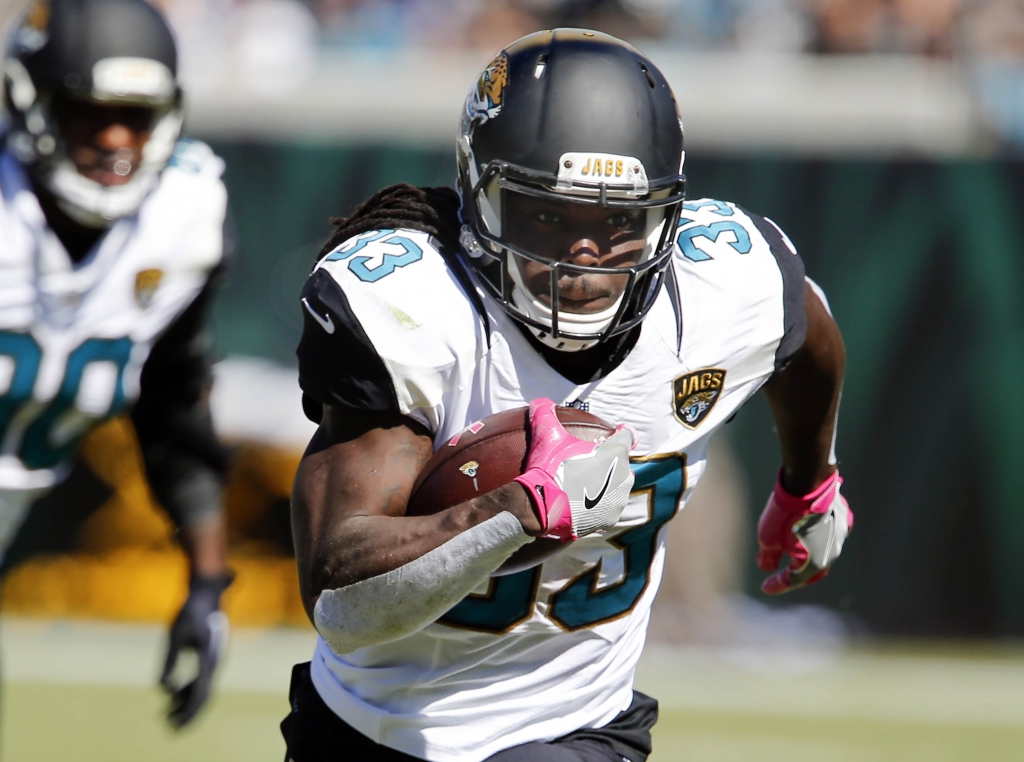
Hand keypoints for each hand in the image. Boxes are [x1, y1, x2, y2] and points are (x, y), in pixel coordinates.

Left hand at [160, 573, 232, 728]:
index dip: (187, 711)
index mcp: (210, 659)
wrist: (207, 593)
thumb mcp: (174, 636)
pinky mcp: (210, 655)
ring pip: (203, 689)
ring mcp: (214, 659)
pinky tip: (172, 695)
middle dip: (188, 714)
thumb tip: (162, 688)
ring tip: (166, 715)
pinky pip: (201, 678)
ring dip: (186, 703)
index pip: (201, 693)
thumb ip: (169, 662)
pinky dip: (187, 690)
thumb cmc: (190, 612)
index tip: (172, 723)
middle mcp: (216, 662)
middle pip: (204, 696)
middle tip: (169, 728)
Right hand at [514, 398, 634, 540]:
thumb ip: (545, 413)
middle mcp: (625, 475)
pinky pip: (608, 507)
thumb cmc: (549, 468)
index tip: (613, 434)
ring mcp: (619, 499)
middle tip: (588, 464)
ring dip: (606, 484)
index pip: (627, 435)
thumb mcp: (546, 435)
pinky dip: (599, 505)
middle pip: (621, 463)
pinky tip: (583, 504)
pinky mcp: (611, 518)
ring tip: (585, 485)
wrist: (542, 506)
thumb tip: (539, 401)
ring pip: (617, 486)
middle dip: (609, 462)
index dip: (620, 432)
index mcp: (616, 452)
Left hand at [757, 470, 852, 594]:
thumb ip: (768, 557)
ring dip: (809, 556)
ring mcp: (841, 535)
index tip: (765, 587)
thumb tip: (767, 567)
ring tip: (794, 555)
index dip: (777, 585)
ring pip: (824, 552)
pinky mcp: (843, 519)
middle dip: (797, 575)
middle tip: (783, 576)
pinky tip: (810, 534)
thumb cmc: (786, 515)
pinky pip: (830, 534)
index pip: (793, 580)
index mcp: (815, 565)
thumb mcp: (768, 539)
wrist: (807, 483)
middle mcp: (832, 553)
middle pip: (813, 570)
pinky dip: (818, 538)